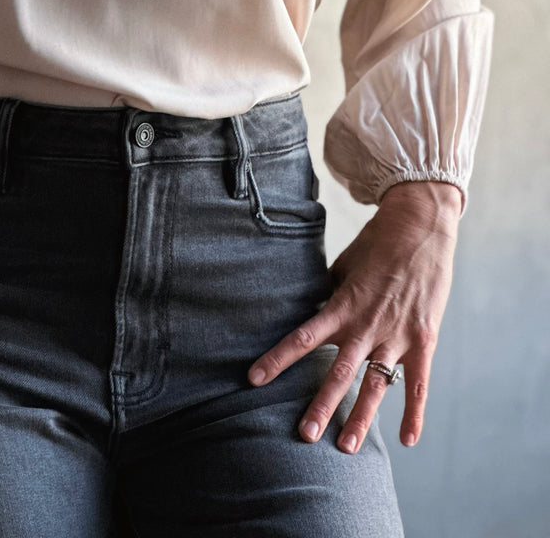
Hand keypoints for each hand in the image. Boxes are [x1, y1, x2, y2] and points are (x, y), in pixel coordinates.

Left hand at [246, 179, 461, 451]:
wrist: (419, 228)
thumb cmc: (376, 244)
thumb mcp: (344, 267)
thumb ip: (330, 295)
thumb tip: (312, 310)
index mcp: (341, 306)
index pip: (301, 338)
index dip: (276, 360)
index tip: (253, 380)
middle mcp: (365, 326)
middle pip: (338, 373)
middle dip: (321, 406)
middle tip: (304, 436)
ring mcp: (395, 336)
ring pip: (375, 386)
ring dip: (361, 418)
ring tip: (346, 447)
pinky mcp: (423, 340)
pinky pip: (418, 384)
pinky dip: (414, 413)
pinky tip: (408, 441)